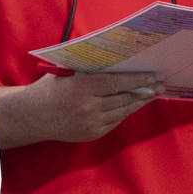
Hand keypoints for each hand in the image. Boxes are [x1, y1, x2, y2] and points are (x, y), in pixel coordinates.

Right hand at [2, 72, 162, 144]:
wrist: (32, 117)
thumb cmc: (49, 89)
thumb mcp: (66, 72)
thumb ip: (89, 68)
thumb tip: (117, 59)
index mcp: (82, 88)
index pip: (116, 83)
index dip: (137, 79)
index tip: (153, 75)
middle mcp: (88, 108)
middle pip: (124, 98)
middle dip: (144, 91)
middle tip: (160, 84)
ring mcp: (90, 124)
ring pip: (122, 112)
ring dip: (138, 102)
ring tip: (151, 93)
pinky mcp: (91, 135)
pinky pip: (114, 122)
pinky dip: (125, 112)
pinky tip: (133, 105)